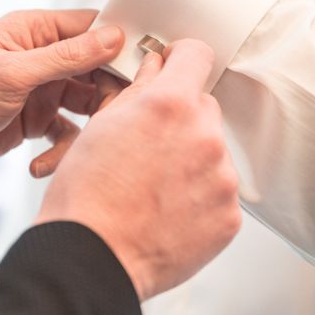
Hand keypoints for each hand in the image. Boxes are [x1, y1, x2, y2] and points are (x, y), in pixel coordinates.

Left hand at [0, 10, 123, 176]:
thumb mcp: (12, 74)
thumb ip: (65, 56)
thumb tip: (114, 37)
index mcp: (35, 31)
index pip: (92, 28)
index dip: (120, 47)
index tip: (143, 70)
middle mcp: (43, 57)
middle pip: (98, 70)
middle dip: (107, 97)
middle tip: (110, 120)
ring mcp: (42, 90)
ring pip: (87, 104)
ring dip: (86, 130)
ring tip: (72, 150)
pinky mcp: (37, 119)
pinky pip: (67, 132)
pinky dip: (60, 150)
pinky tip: (40, 165)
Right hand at [36, 40, 241, 300]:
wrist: (92, 259)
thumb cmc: (86, 198)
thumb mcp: (100, 128)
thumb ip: (137, 92)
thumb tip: (155, 70)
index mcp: (170, 105)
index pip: (197, 55)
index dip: (182, 58)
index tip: (176, 66)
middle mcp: (204, 136)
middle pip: (204, 106)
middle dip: (182, 116)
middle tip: (150, 142)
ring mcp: (222, 178)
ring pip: (213, 149)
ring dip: (192, 157)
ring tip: (155, 184)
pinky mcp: (229, 216)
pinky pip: (220, 190)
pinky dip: (200, 194)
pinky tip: (169, 207)